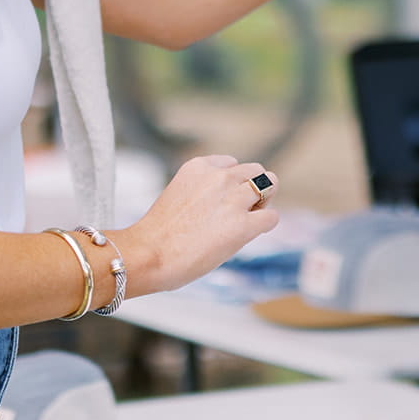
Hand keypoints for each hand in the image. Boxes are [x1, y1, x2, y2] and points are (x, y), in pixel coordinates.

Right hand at [118, 154, 278, 297]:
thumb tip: (223, 205)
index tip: (220, 202)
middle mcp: (219, 176)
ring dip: (262, 203)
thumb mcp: (179, 194)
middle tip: (239, 211)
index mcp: (199, 166)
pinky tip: (248, 235)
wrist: (147, 255)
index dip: (232, 183)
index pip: (232, 163)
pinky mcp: (242, 225)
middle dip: (252, 189)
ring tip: (246, 220)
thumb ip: (203, 191)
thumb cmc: (157, 234)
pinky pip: (271, 217)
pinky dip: (264, 225)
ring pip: (270, 184)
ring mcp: (232, 199)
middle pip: (256, 171)